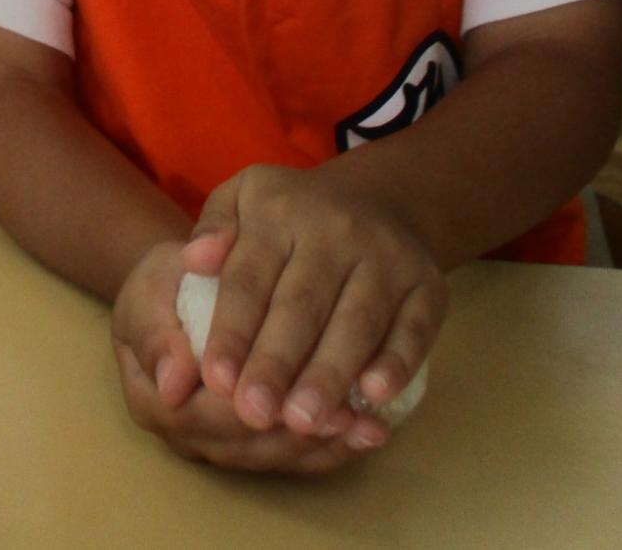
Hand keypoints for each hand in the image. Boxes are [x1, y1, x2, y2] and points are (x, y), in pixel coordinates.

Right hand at [110, 240, 370, 473]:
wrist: (183, 285)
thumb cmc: (169, 280)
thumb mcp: (151, 286)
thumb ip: (158, 330)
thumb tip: (174, 383)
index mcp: (151, 399)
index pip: (198, 416)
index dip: (240, 409)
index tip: (283, 393)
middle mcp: (185, 434)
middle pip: (243, 446)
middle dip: (296, 433)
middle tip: (345, 414)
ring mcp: (221, 443)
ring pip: (274, 457)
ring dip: (322, 445)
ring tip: (368, 426)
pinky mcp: (256, 442)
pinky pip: (294, 457)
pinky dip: (332, 447)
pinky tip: (368, 431)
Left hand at [187, 164, 445, 441]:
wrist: (377, 200)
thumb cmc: (289, 215)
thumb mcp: (240, 200)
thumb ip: (212, 230)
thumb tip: (193, 260)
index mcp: (280, 212)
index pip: (250, 278)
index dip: (232, 331)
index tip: (215, 380)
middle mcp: (336, 230)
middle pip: (301, 305)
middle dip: (276, 364)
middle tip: (254, 414)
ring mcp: (388, 257)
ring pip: (356, 322)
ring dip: (329, 375)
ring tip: (303, 421)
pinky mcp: (428, 285)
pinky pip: (414, 328)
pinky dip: (396, 362)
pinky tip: (374, 396)